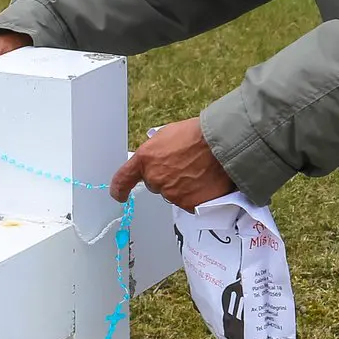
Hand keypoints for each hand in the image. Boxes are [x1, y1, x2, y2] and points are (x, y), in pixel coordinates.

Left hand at [109, 118, 233, 210]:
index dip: (119, 189)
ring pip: (173, 194)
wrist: (221, 145)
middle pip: (155, 184)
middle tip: (184, 165)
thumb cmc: (197, 135)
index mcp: (145, 159)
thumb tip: (157, 158)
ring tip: (198, 170)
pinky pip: (188, 202)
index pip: (123, 179)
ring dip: (182, 186)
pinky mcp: (188, 204)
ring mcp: (171, 193)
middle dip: (166, 177)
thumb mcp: (168, 135)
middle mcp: (155, 179)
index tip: (118, 194)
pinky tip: (204, 181)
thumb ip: (156, 151)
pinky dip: (195, 195)